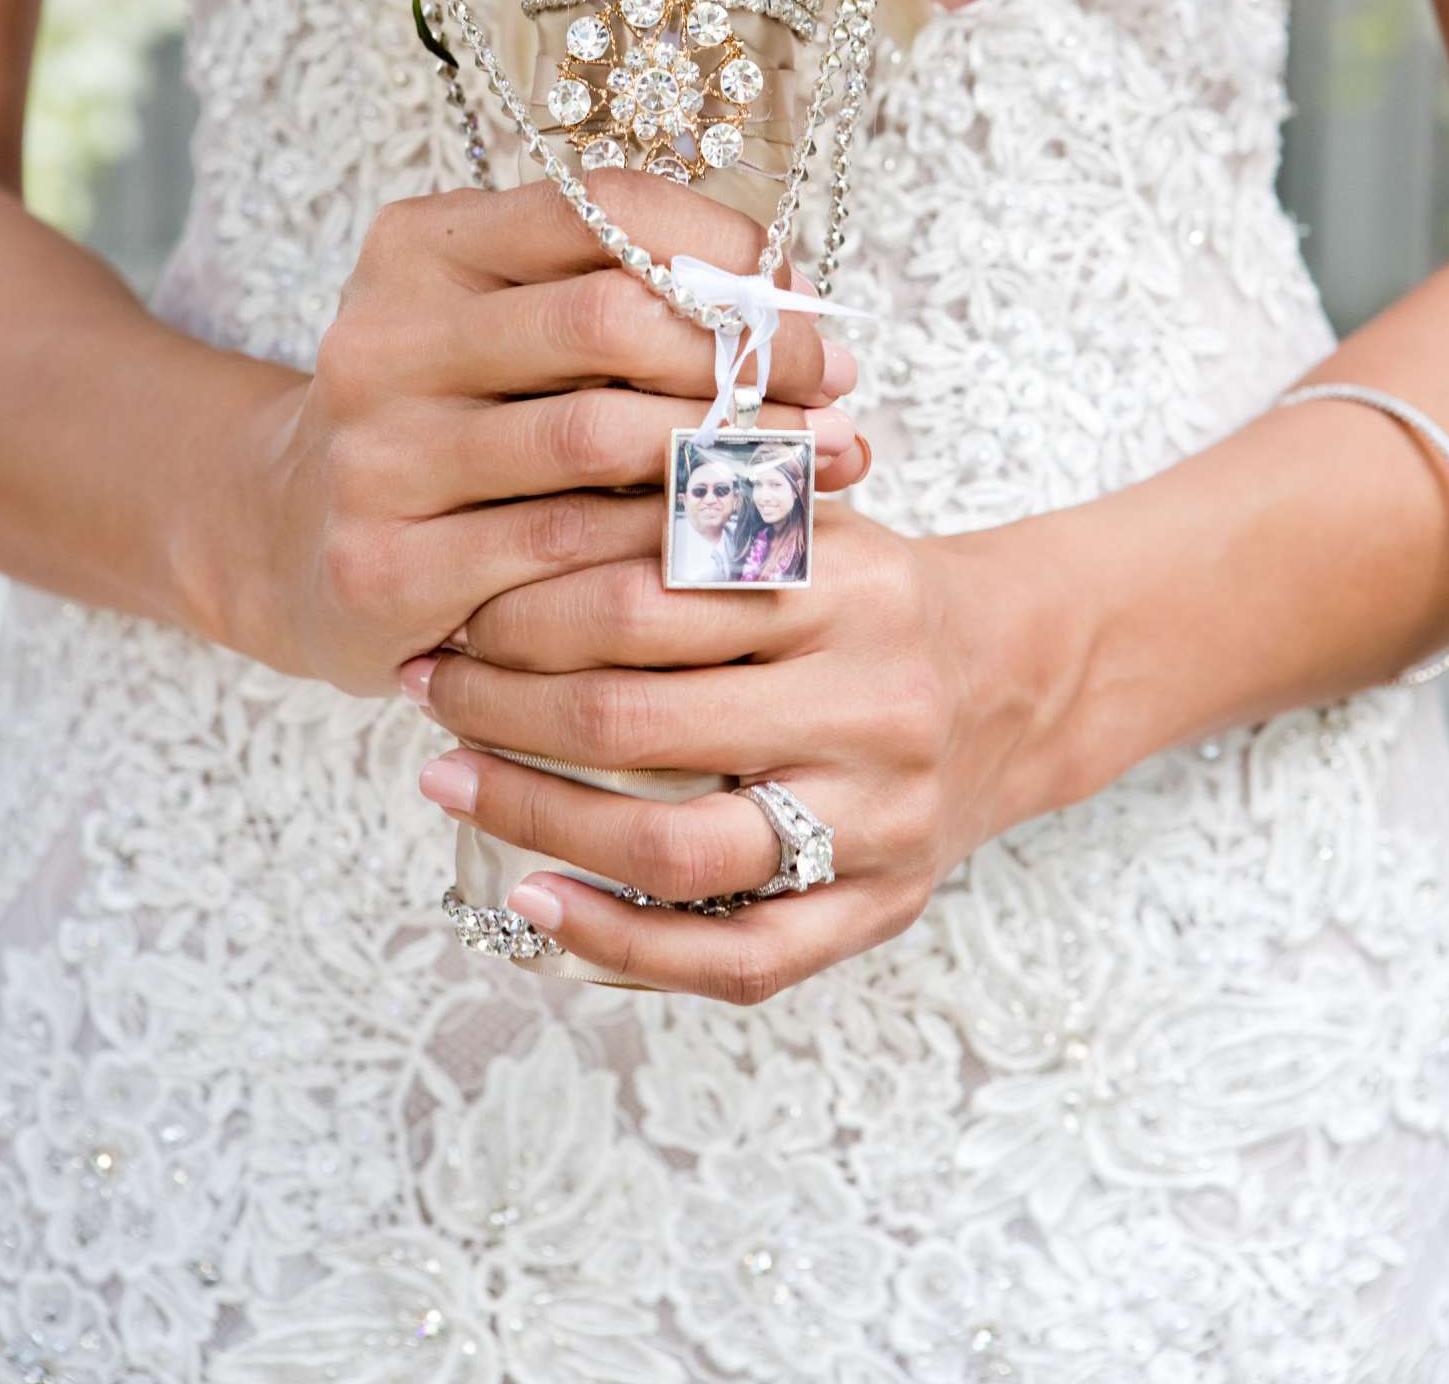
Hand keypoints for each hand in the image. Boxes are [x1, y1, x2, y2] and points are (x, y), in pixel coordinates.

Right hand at [209, 175, 864, 693]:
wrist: (287, 539)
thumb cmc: (452, 418)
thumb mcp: (505, 324)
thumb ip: (622, 296)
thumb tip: (797, 300)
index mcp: (419, 246)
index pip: (600, 205)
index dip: (723, 245)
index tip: (797, 296)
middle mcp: (383, 338)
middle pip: (608, 320)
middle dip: (745, 354)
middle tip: (831, 389)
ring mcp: (376, 457)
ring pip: (600, 441)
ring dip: (733, 454)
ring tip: (819, 465)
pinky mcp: (387, 569)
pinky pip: (571, 553)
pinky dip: (671, 544)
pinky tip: (736, 545)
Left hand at [405, 496, 1103, 1001]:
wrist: (1021, 674)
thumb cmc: (871, 588)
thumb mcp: (810, 515)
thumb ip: (697, 499)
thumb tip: (526, 493)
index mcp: (845, 584)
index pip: (649, 594)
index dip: (525, 605)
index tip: (453, 604)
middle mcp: (870, 701)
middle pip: (643, 719)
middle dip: (504, 704)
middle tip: (427, 687)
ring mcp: (879, 817)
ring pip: (679, 847)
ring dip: (536, 817)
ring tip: (449, 780)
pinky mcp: (880, 907)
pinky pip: (737, 955)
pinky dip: (623, 942)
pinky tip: (535, 901)